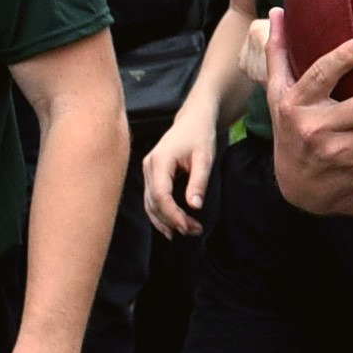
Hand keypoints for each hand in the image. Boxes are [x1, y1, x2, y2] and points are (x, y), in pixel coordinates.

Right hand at [142, 110, 214, 236]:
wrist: (193, 120)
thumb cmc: (200, 135)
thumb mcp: (205, 158)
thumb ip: (199, 182)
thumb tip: (195, 206)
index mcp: (159, 161)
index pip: (161, 195)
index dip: (172, 214)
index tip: (187, 227)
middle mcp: (148, 167)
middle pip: (153, 202)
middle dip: (171, 220)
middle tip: (192, 232)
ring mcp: (148, 170)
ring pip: (149, 203)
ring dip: (165, 220)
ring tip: (184, 232)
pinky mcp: (152, 174)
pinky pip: (152, 198)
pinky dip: (160, 213)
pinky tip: (171, 225)